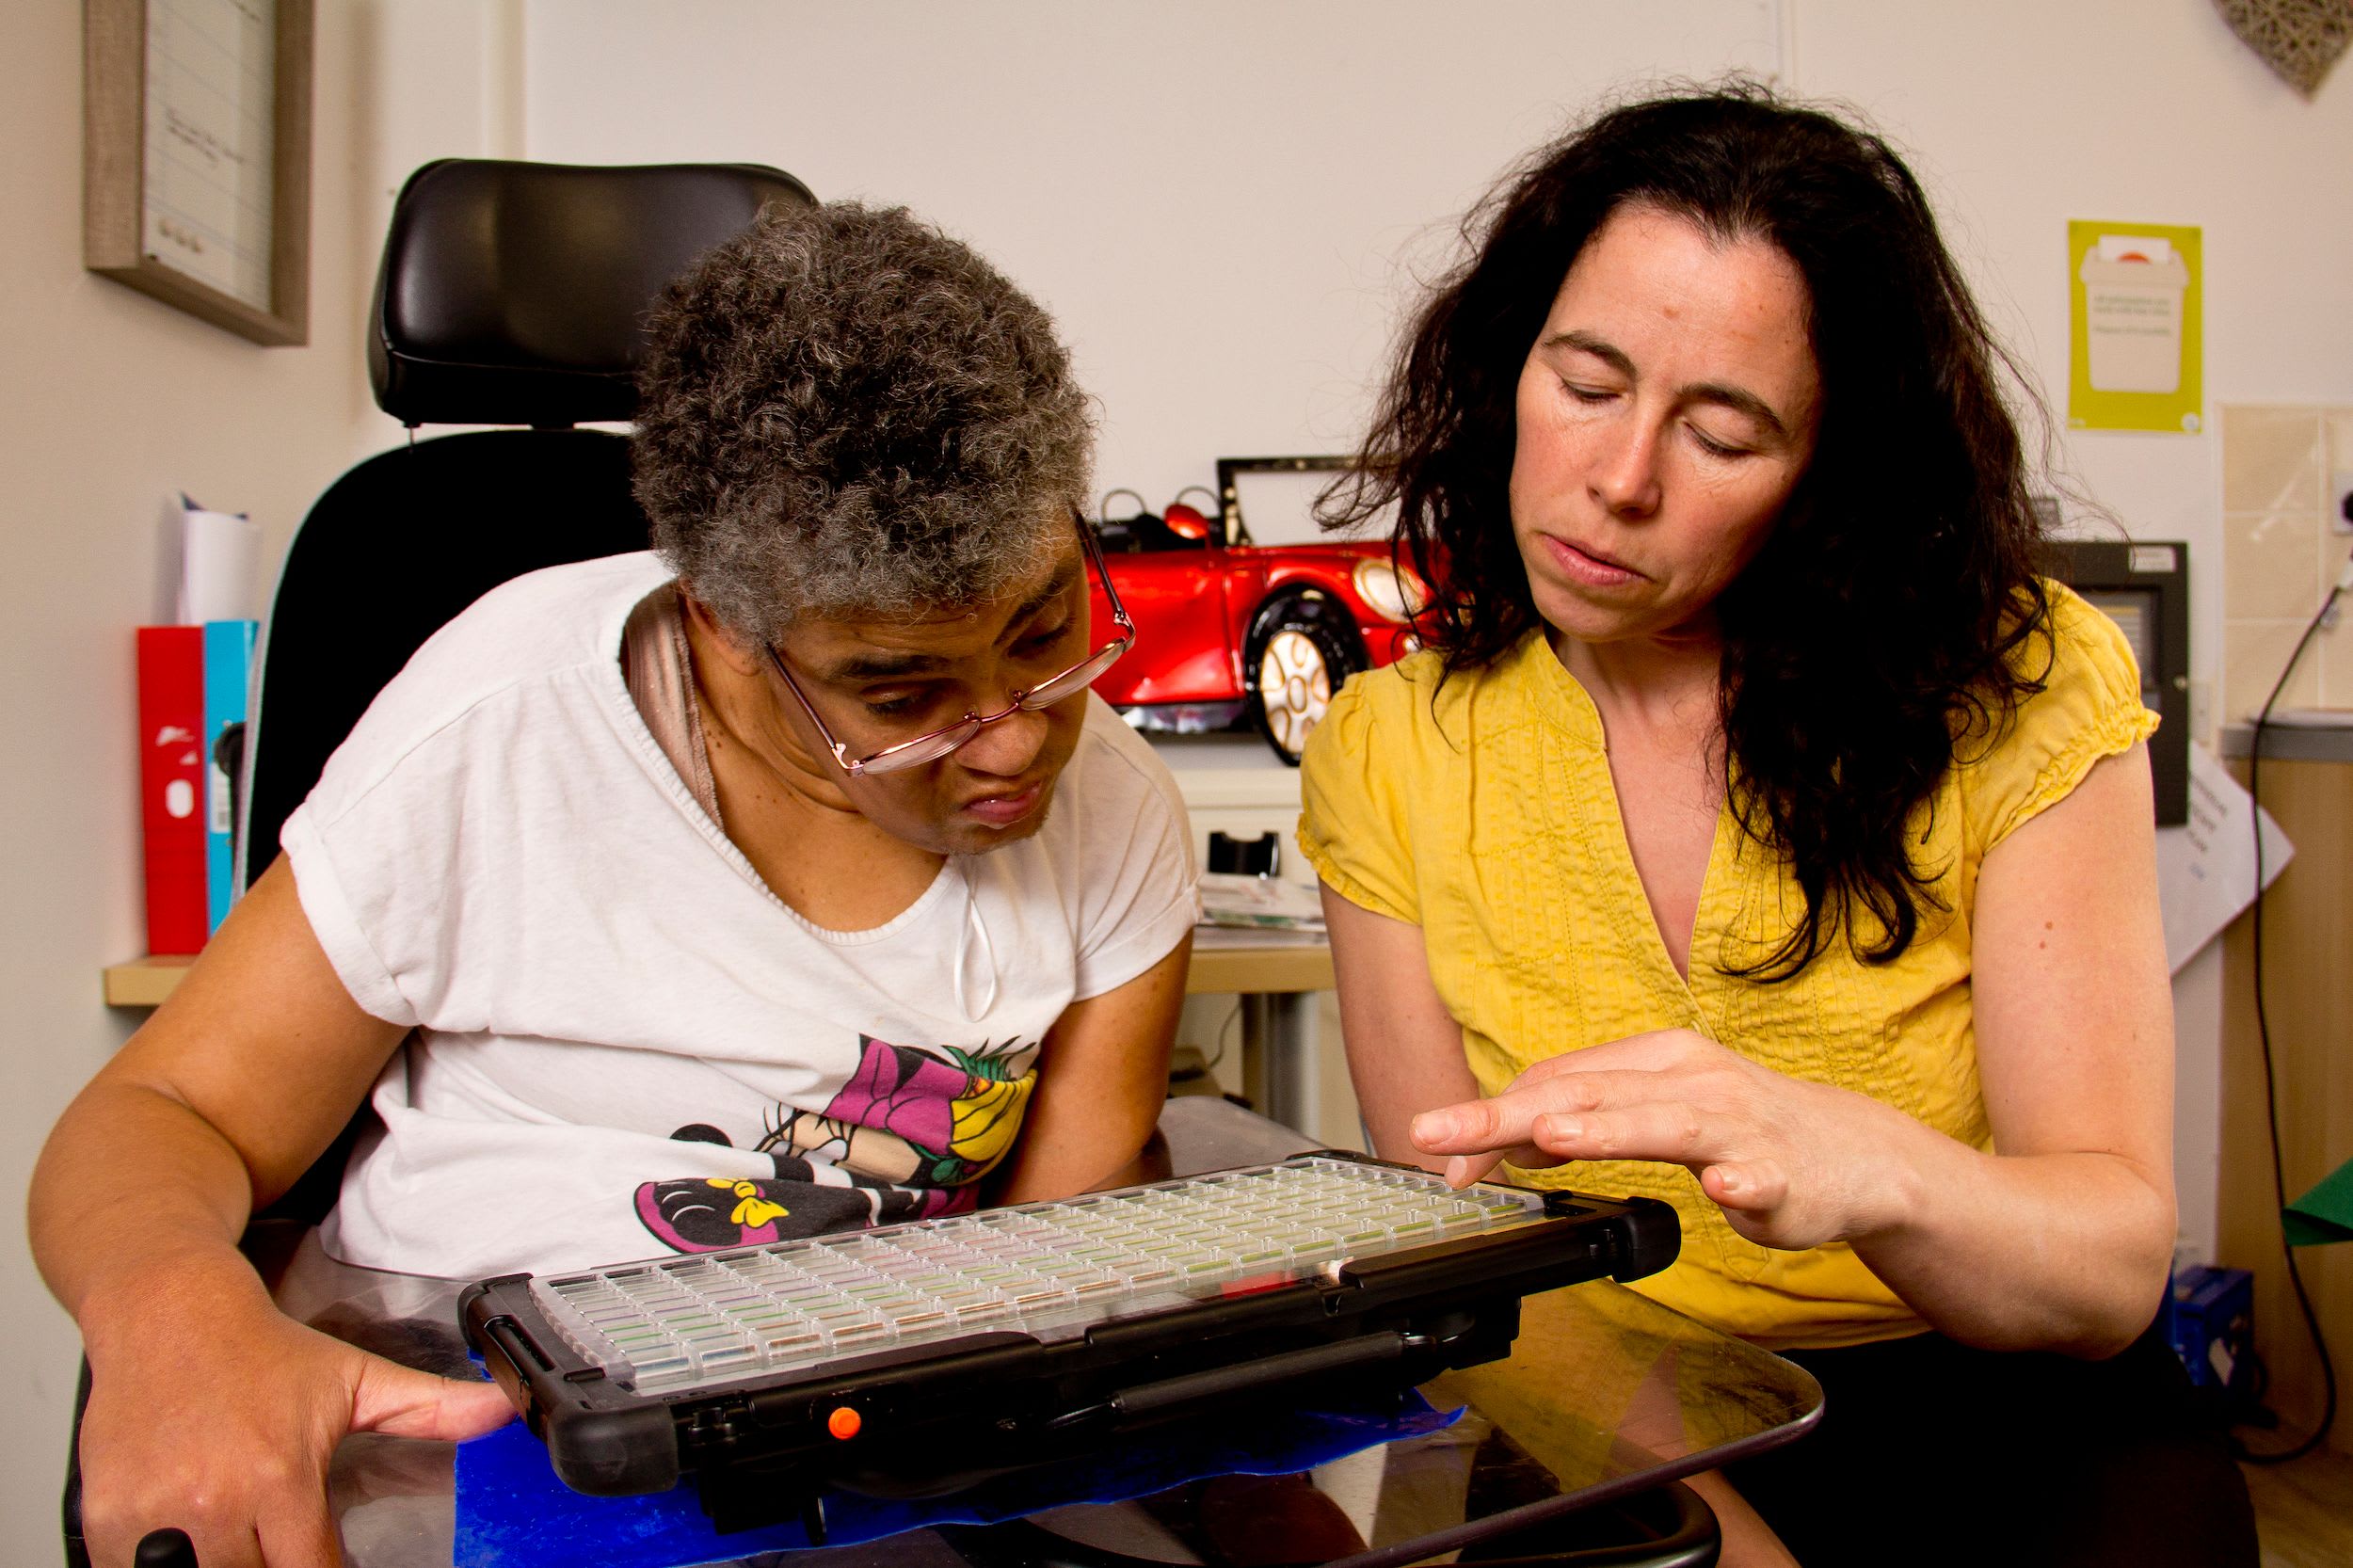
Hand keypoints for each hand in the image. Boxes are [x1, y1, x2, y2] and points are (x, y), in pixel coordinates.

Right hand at [77, 1295, 513, 1567]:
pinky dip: (159, 1564)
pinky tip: (189, 1533)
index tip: (329, 1558)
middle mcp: (215, 1503)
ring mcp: (154, 1516)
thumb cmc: (256, 1351)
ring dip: (222, 1566)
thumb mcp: (354, 1378)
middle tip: (279, 1538)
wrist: (168, 1311)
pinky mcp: (105, 1519)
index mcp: (280, 1476)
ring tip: (240, 1533)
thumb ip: (430, 1408)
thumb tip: (501, 1413)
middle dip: (271, 1567)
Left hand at [1407, 1027, 1918, 1250]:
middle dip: (1508, 1116)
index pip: (1557, 1083)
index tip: (1437, 1149)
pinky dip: (1740, 1183)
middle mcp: (1691, 1082)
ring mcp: (1740, 1127)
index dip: (1491, 1118)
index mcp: (1654, 1062)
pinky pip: (1759, 1177)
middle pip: (1588, 1096)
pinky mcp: (1784, 1173)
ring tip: (1553, 1139)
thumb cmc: (1742, 1129)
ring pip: (1666, 1125)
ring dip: (1608, 1130)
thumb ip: (1587, 1120)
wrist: (1856, 1156)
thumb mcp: (1656, 1112)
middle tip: (1446, 1135)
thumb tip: (1506, 1138)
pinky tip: (1724, 1191)